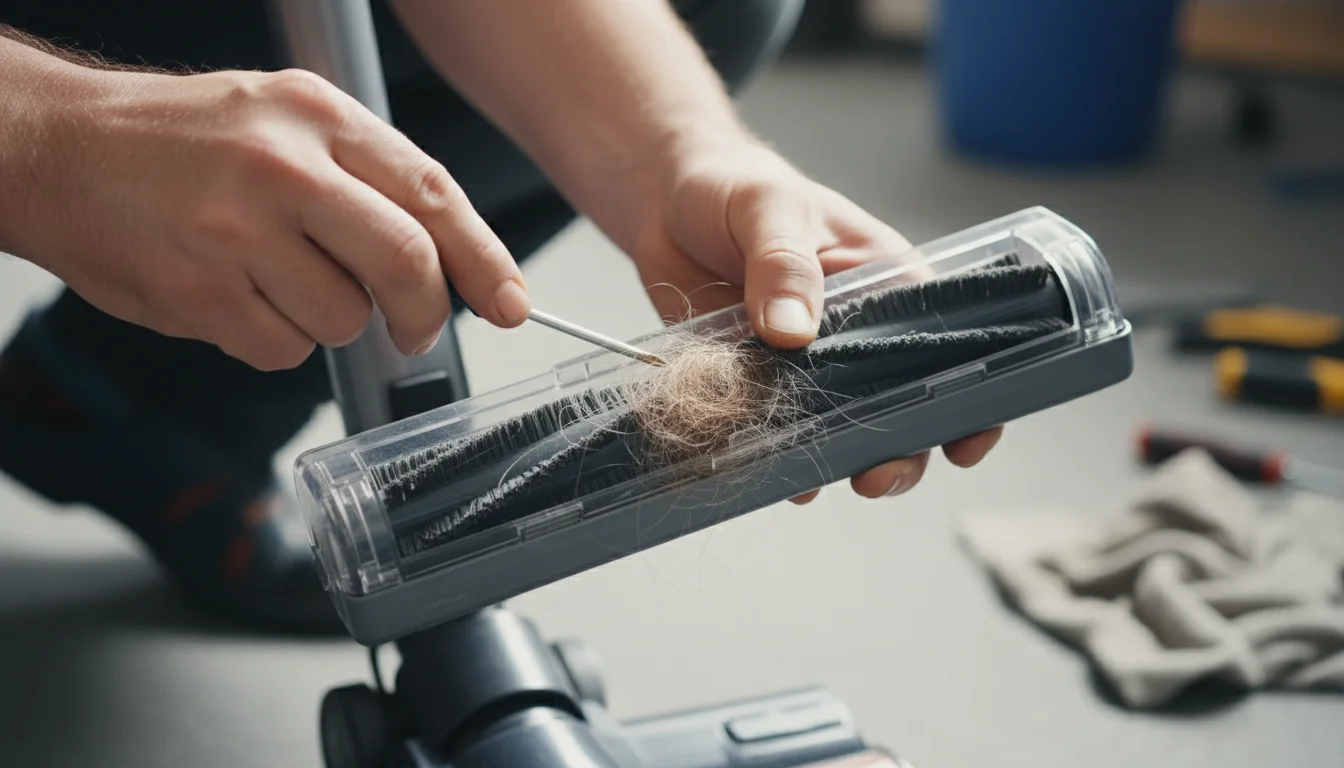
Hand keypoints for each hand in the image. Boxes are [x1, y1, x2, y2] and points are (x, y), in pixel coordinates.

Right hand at [7, 66, 529, 369]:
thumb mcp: (283, 120)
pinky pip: (282, 351)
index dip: (484, 260)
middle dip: (424, 314)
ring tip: (279, 283)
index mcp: (317, 116)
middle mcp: (282, 168)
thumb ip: (367, 180)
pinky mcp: (198, 293)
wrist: (58, 149)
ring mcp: (236, 232)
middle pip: (405, 266)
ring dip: (331, 323)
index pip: (433, 195)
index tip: (511, 304)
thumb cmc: (182, 141)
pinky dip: (275, 341)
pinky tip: (237, 298)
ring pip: (343, 320)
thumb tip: (449, 261)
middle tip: (413, 329)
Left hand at [628, 138, 1001, 502]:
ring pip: (841, 427)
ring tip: (818, 479)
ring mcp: (808, 363)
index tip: (963, 439)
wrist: (664, 200)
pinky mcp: (757, 383)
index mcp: (887, 283)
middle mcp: (857, 332)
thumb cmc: (735, 186)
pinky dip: (770, 456)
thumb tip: (791, 332)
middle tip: (875, 476)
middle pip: (901, 402)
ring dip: (836, 459)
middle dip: (900, 449)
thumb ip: (783, 266)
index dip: (967, 395)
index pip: (947, 342)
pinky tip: (767, 471)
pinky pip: (772, 431)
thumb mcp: (768, 209)